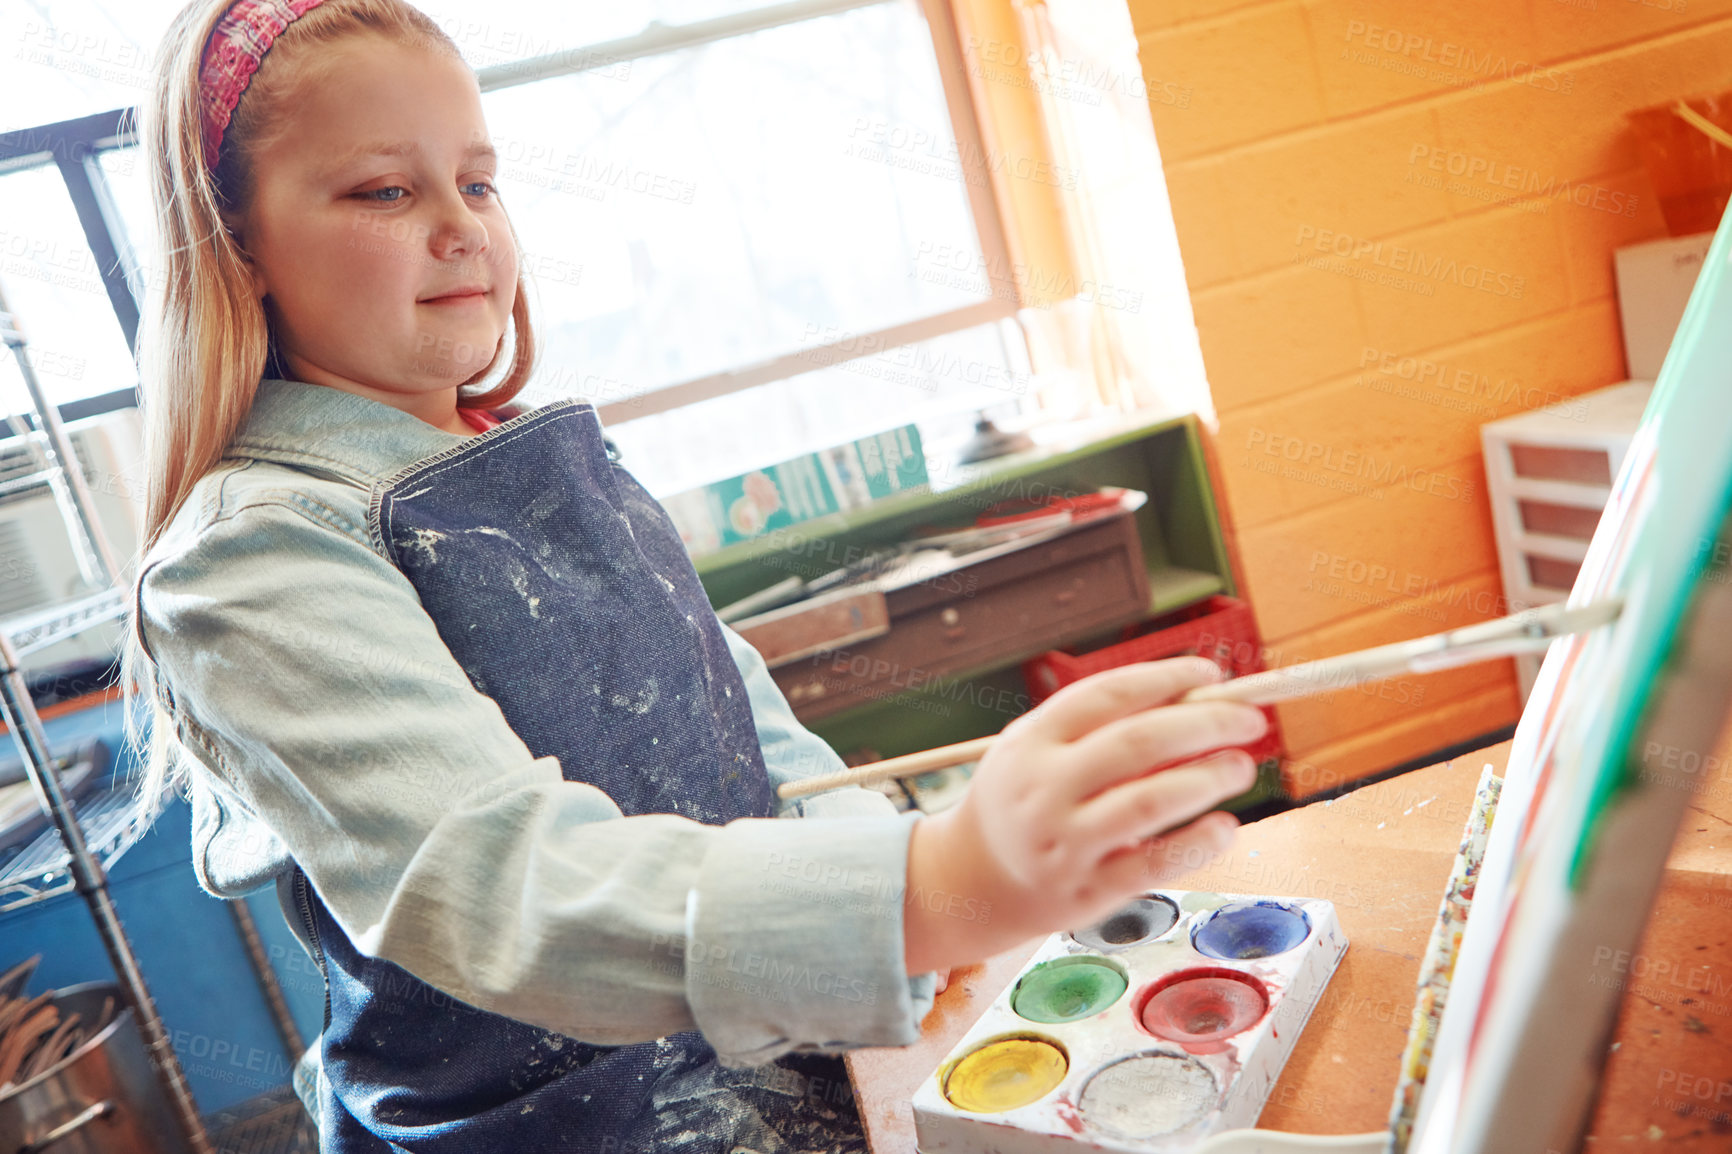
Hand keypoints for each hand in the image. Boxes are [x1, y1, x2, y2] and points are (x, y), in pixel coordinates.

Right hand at [903, 657, 1263, 974]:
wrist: (975, 880)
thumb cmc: (1022, 800)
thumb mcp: (1034, 747)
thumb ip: (1098, 723)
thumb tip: (1192, 697)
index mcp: (1032, 742)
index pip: (1108, 695)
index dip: (1167, 679)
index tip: (1211, 674)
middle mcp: (1045, 790)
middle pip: (1138, 743)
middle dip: (1205, 724)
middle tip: (1249, 720)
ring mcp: (1065, 843)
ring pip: (1150, 803)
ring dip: (1207, 779)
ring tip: (1241, 766)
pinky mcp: (1088, 891)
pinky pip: (1155, 864)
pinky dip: (1197, 843)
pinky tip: (1224, 825)